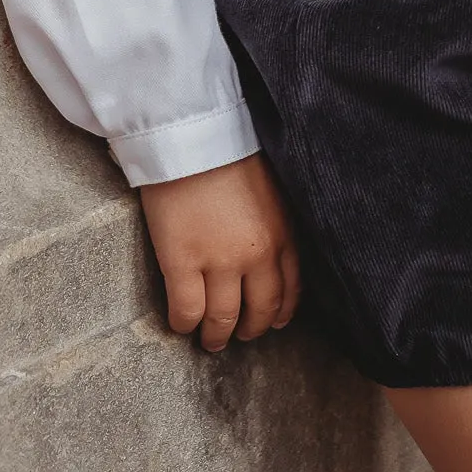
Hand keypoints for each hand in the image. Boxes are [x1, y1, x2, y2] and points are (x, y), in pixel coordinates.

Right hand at [140, 152, 301, 351]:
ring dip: (216, 336)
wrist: (193, 132)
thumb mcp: (270, 188)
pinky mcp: (182, 263)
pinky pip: (187, 311)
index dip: (279, 312)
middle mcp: (258, 256)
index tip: (272, 321)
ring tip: (209, 340)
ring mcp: (220, 263)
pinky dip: (184, 324)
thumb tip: (268, 250)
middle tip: (238, 335)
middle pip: (260, 312)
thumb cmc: (230, 148)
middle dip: (250, 329)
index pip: (290, 290)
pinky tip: (181, 324)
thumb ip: (274, 223)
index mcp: (283, 234)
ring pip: (223, 319)